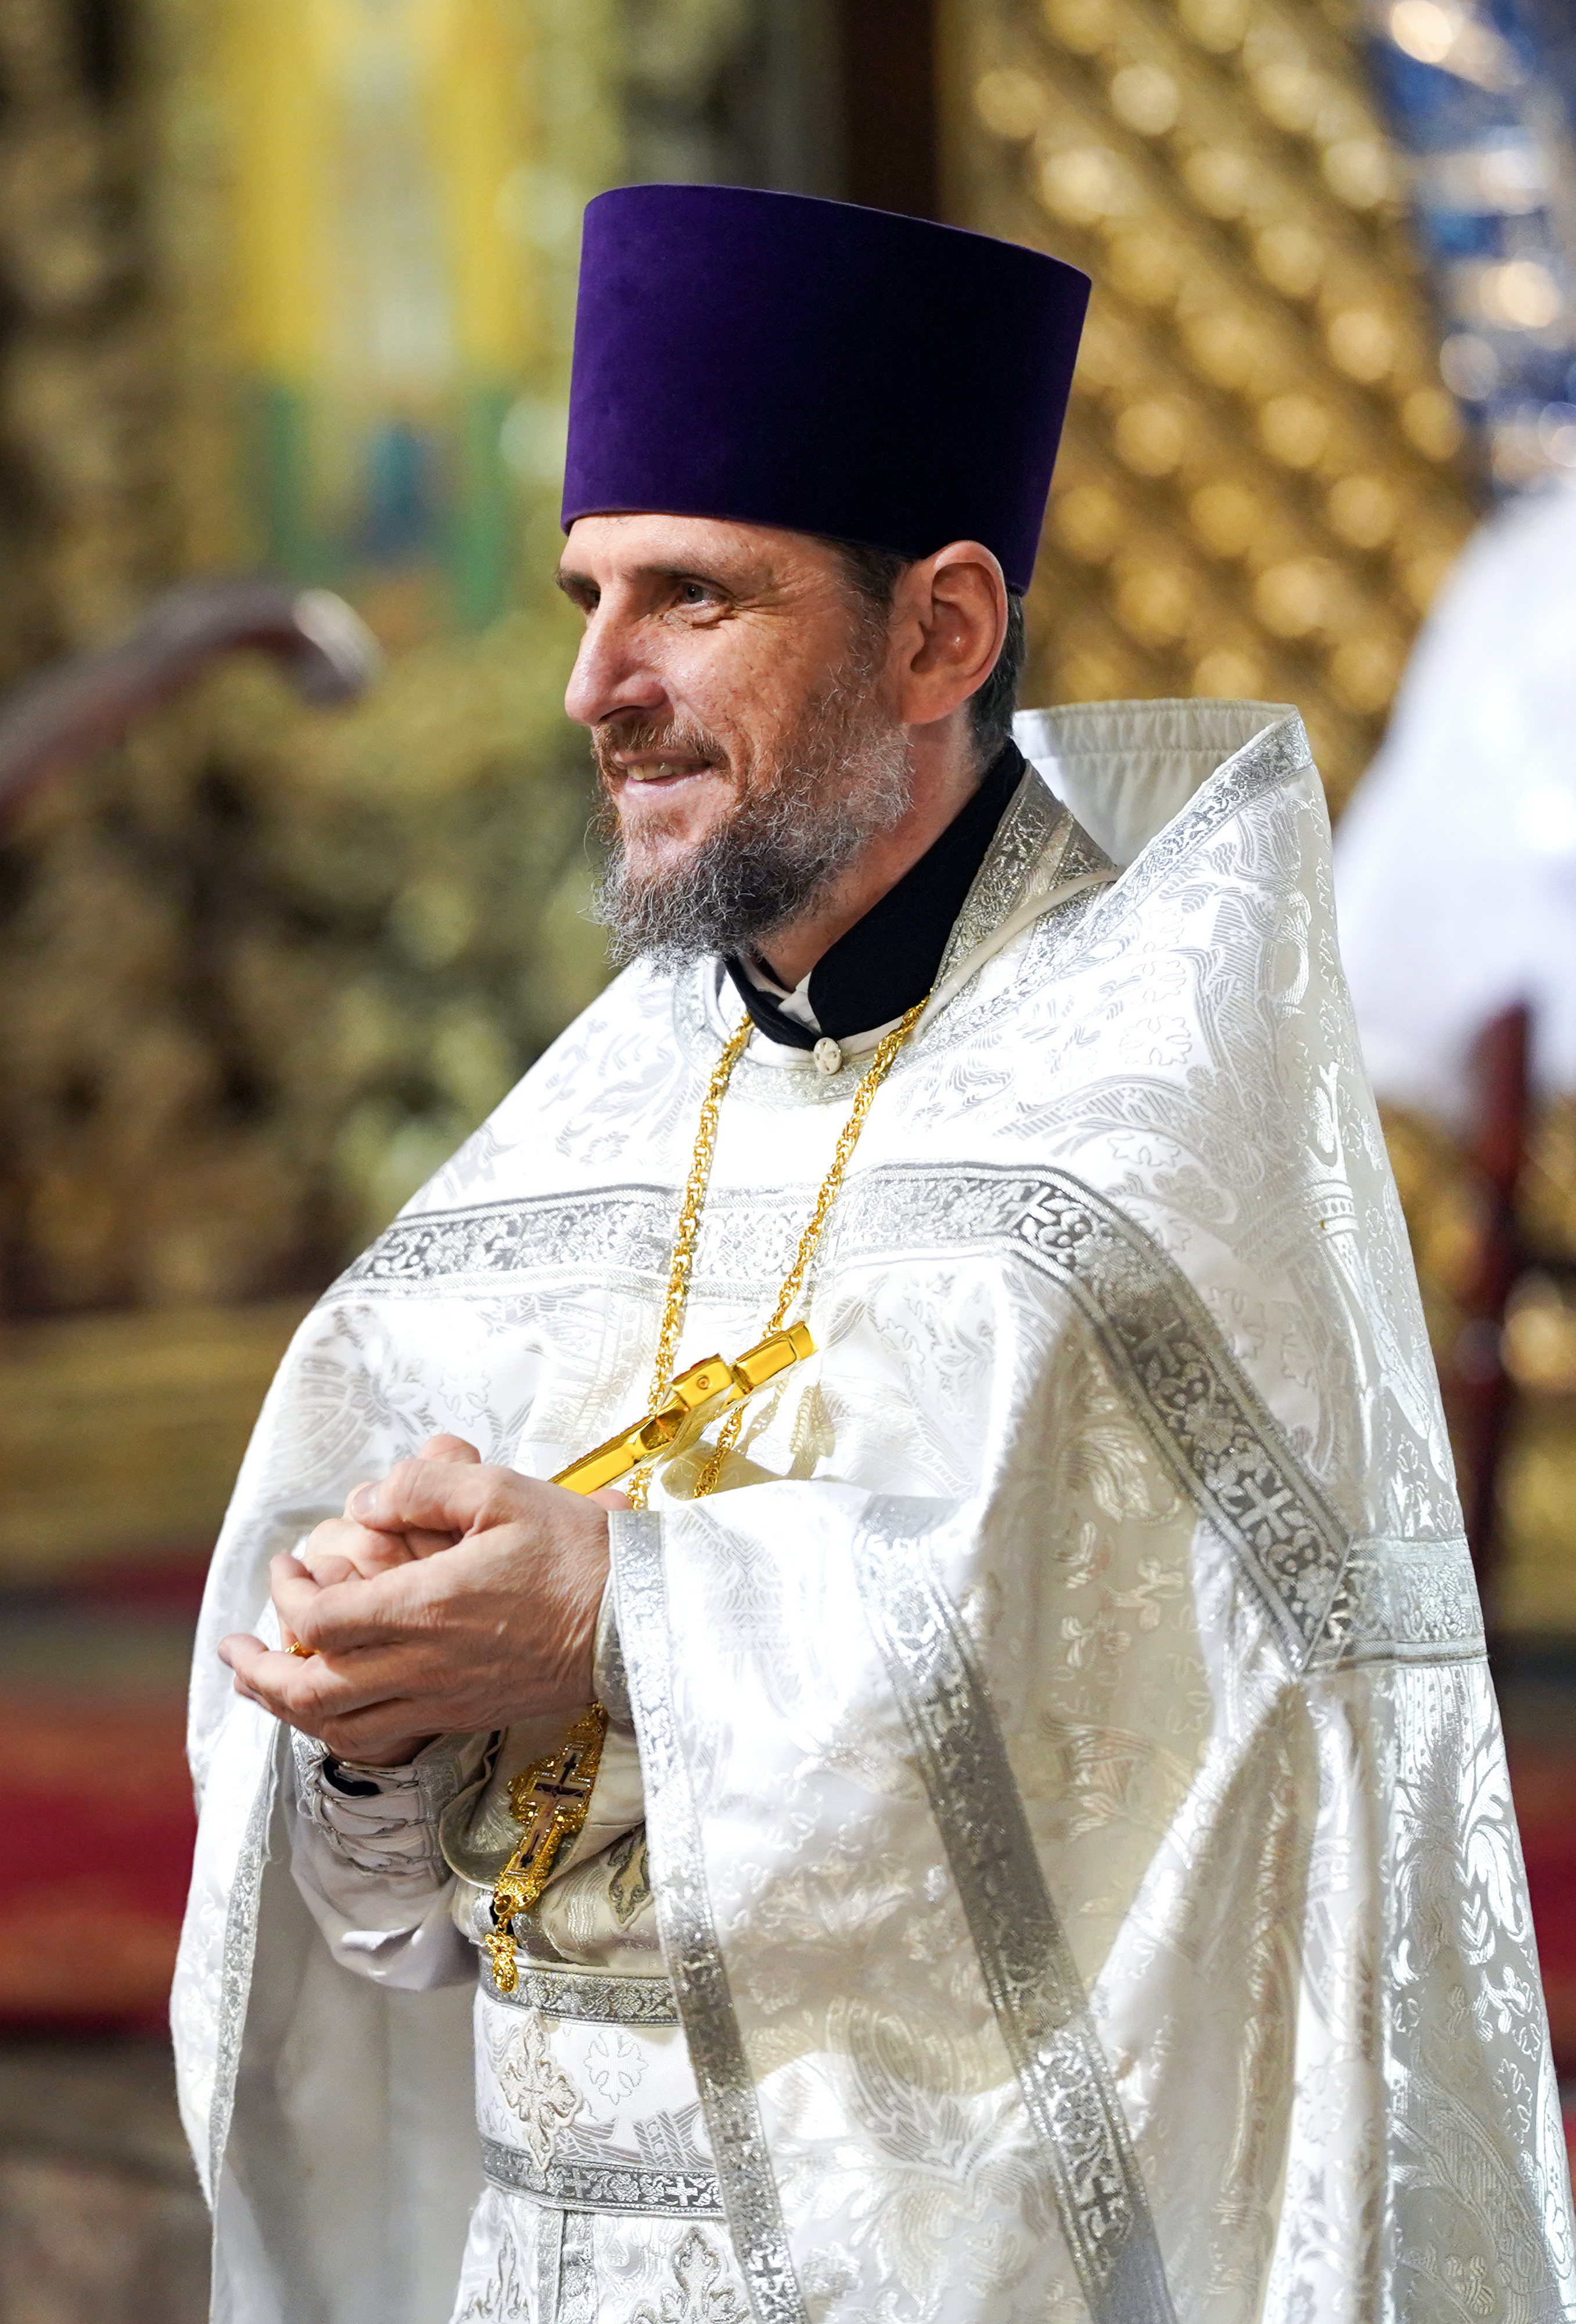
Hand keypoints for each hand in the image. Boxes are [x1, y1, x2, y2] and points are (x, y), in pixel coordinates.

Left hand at [219, 1459, 613, 1765]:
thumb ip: (427, 1485)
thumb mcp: (503, 1492)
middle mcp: (423, 1666)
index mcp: (425, 1609)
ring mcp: (443, 1701)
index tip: (286, 1563)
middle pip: (311, 1691)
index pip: (322, 1617)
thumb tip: (367, 1501)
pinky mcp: (465, 1719)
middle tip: (232, 1649)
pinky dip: (340, 1731)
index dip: (288, 1592)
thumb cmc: (575, 1554)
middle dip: (258, 1672)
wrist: (637, 1623)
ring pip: (339, 1729)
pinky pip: (382, 1741)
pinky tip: (336, 1711)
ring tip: (267, 1684)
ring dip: (289, 1709)